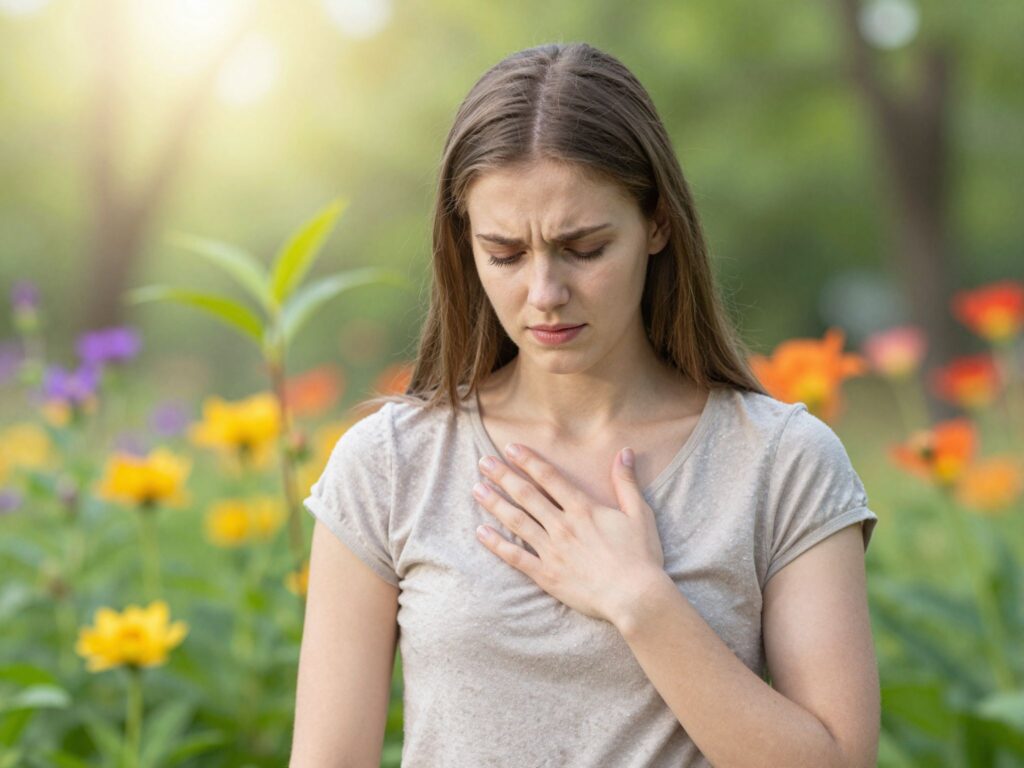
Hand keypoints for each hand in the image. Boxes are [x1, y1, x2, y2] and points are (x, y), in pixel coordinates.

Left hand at [472, 442, 666, 626]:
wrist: (635, 597)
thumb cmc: (640, 556)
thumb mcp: (639, 514)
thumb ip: (627, 482)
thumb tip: (625, 452)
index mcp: (583, 509)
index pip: (549, 477)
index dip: (528, 460)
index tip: (510, 448)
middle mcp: (562, 525)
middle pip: (526, 495)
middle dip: (503, 476)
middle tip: (483, 462)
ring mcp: (551, 550)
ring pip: (516, 521)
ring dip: (494, 503)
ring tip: (476, 489)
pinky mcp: (546, 575)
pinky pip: (515, 557)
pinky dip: (497, 544)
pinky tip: (481, 532)